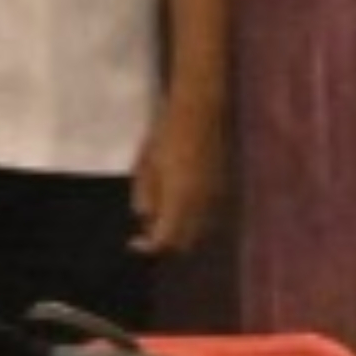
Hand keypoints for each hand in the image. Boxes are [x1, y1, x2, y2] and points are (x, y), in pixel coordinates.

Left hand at [130, 91, 229, 256]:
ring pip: (199, 229)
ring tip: (161, 212)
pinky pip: (207, 214)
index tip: (133, 242)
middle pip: (185, 240)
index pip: (166, 238)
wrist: (199, 110)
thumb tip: (143, 216)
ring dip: (180, 229)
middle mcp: (201, 202)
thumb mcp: (147, 163)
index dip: (148, 245)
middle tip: (146, 229)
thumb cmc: (167, 132)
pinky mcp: (222, 186)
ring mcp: (215, 195)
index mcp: (180, 197)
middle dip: (165, 240)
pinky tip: (178, 201)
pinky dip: (192, 217)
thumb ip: (145, 193)